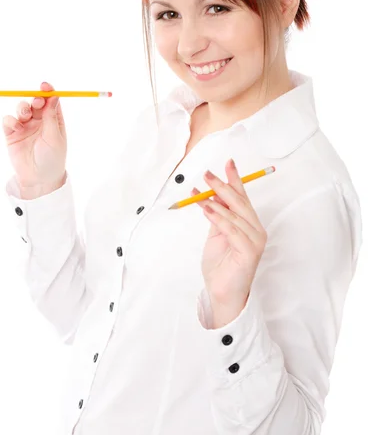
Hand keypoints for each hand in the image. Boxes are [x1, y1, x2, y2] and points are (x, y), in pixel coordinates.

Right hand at [2, 81, 66, 193]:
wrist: (39, 178)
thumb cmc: (52, 159)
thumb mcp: (55, 137)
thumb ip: (51, 117)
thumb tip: (54, 97)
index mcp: (53, 120)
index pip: (50, 101)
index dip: (48, 91)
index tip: (45, 86)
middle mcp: (39, 121)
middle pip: (35, 102)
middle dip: (35, 98)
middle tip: (36, 102)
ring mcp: (25, 126)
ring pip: (21, 109)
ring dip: (22, 108)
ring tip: (25, 115)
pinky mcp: (12, 134)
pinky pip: (9, 121)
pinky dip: (11, 120)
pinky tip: (16, 128)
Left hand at [192, 159, 266, 321]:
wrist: (221, 292)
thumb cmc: (220, 265)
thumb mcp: (216, 233)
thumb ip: (217, 214)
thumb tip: (211, 193)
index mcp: (249, 224)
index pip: (242, 197)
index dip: (235, 179)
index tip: (228, 163)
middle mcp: (256, 230)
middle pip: (240, 202)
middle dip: (223, 186)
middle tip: (208, 174)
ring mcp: (255, 240)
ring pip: (235, 214)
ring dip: (216, 201)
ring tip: (200, 193)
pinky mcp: (249, 251)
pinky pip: (231, 229)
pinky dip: (218, 218)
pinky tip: (206, 209)